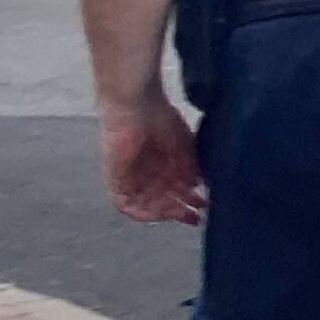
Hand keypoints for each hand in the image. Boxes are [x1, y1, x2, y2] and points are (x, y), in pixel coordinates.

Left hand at [100, 91, 204, 224]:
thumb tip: (196, 186)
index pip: (171, 189)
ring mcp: (130, 176)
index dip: (187, 201)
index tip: (203, 207)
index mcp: (159, 163)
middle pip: (160, 199)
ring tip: (182, 213)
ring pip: (145, 204)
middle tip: (197, 215)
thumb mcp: (183, 146)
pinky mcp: (116, 178)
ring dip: (164, 212)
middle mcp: (144, 172)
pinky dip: (142, 212)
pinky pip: (125, 203)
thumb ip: (188, 168)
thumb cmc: (161, 118)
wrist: (138, 105)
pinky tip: (162, 214)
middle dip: (179, 210)